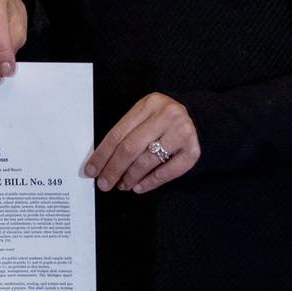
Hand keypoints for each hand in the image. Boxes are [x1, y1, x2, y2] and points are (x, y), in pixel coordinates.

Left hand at [83, 94, 200, 193]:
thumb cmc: (163, 120)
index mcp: (149, 104)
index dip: (102, 154)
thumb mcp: (144, 116)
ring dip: (131, 177)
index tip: (92, 170)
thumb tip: (101, 162)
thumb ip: (126, 133)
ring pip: (148, 160)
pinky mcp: (193, 150)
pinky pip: (168, 171)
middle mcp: (167, 115)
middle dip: (114, 169)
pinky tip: (139, 186)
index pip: (118, 133)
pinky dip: (151, 182)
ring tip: (122, 185)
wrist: (199, 117)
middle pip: (131, 147)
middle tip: (104, 183)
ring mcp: (182, 132)